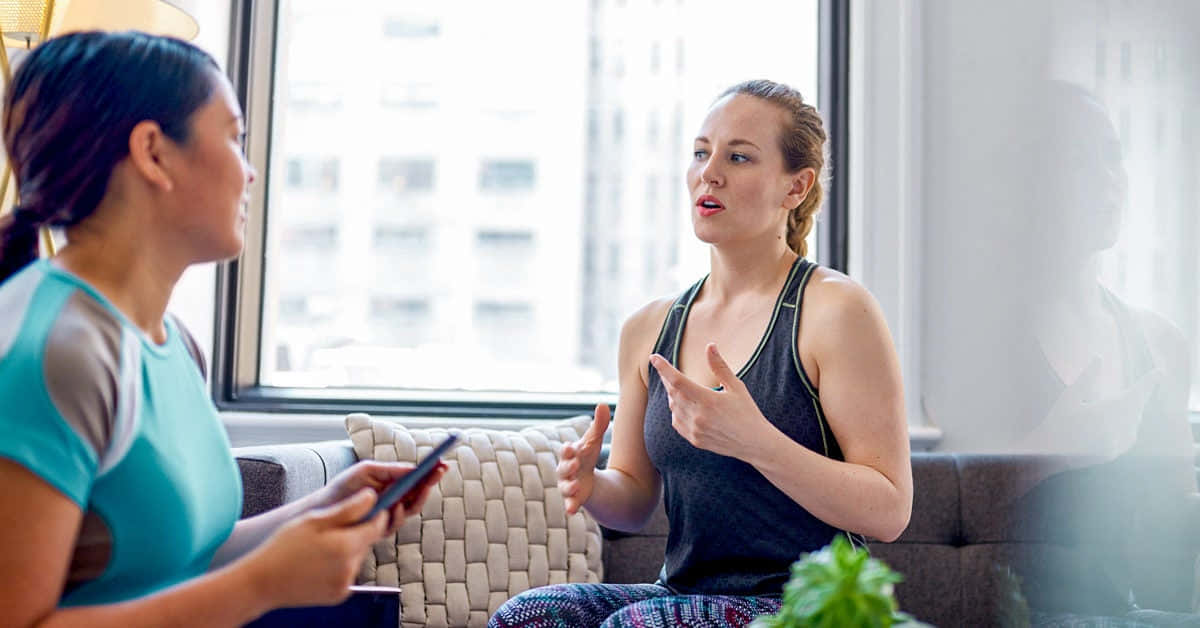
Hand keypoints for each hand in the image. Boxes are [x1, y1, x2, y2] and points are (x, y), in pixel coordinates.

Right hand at [247, 489, 388, 607]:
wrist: (262, 582)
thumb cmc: (283, 547)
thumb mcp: (314, 520)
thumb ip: (348, 508)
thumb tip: (372, 497)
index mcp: (346, 546)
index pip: (378, 526)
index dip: (375, 514)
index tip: (365, 509)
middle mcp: (350, 568)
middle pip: (367, 542)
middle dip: (356, 532)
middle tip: (330, 530)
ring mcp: (345, 584)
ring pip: (357, 558)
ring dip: (347, 550)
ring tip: (320, 548)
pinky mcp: (339, 595)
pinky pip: (348, 573)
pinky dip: (340, 566)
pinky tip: (319, 563)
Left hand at [311, 460, 447, 534]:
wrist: (322, 510)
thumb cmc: (344, 488)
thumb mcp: (366, 471)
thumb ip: (390, 470)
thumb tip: (413, 469)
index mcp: (392, 484)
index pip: (417, 478)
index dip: (431, 472)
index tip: (442, 463)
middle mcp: (394, 500)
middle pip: (419, 492)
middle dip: (430, 482)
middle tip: (439, 471)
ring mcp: (388, 516)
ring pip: (411, 509)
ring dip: (419, 497)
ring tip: (422, 485)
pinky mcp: (379, 530)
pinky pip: (395, 523)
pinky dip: (397, 514)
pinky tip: (396, 505)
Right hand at [558, 403, 610, 514]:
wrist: (588, 479)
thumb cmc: (587, 456)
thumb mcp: (594, 441)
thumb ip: (598, 425)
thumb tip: (603, 404)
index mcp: (570, 455)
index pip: (566, 451)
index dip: (567, 450)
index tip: (571, 447)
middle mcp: (565, 471)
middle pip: (563, 469)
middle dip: (568, 467)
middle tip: (575, 464)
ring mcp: (568, 485)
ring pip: (565, 487)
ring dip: (568, 487)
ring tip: (575, 486)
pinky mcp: (574, 499)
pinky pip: (570, 503)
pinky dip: (569, 506)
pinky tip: (571, 511)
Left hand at [648, 343, 774, 459]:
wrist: (754, 443)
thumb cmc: (747, 412)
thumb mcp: (736, 387)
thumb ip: (719, 366)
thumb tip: (710, 346)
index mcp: (708, 400)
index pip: (678, 381)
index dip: (664, 368)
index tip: (654, 357)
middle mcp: (698, 416)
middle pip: (673, 393)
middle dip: (667, 379)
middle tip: (665, 369)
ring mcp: (695, 430)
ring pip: (673, 407)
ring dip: (672, 394)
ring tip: (677, 386)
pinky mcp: (694, 439)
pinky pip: (676, 422)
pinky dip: (676, 410)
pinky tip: (683, 405)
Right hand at [1027, 357, 1161, 457]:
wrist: (1048, 454)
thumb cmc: (1056, 422)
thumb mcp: (1069, 397)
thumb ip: (1087, 378)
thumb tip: (1099, 358)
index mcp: (1108, 411)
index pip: (1136, 393)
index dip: (1149, 381)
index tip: (1160, 371)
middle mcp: (1117, 429)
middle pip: (1136, 407)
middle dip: (1137, 396)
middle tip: (1141, 384)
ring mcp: (1117, 443)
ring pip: (1133, 421)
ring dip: (1131, 411)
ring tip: (1120, 405)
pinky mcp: (1114, 452)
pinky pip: (1129, 435)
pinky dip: (1127, 425)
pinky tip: (1116, 422)